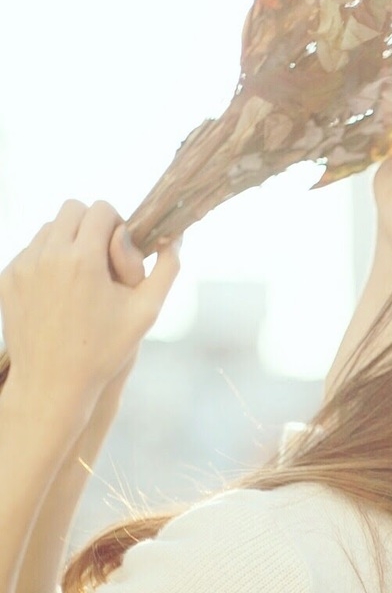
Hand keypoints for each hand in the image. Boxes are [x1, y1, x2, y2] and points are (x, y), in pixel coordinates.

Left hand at [0, 201, 178, 428]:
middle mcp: (48, 256)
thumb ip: (167, 269)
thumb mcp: (146, 312)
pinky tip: (60, 293)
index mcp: (83, 259)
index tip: (121, 252)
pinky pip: (30, 251)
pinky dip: (47, 261)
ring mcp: (23, 266)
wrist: (53, 383)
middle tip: (102, 260)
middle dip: (91, 226)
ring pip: (48, 228)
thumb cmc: (105, 350)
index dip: (117, 225)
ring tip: (81, 278)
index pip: (101, 209)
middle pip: (72, 208)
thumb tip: (175, 238)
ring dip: (68, 241)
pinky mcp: (7, 279)